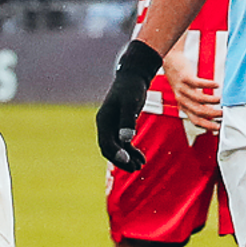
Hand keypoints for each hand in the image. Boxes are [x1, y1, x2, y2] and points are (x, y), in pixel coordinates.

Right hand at [96, 39, 161, 169]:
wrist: (134, 77)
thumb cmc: (132, 88)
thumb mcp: (130, 103)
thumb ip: (127, 121)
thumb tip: (125, 139)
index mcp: (104, 120)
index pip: (106, 143)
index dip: (116, 154)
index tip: (128, 160)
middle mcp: (105, 126)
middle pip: (110, 149)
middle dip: (122, 160)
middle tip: (135, 169)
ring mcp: (112, 127)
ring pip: (117, 148)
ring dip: (128, 158)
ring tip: (140, 167)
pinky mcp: (121, 126)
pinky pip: (124, 144)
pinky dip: (132, 152)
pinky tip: (142, 159)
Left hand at [161, 49, 221, 131]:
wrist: (169, 61)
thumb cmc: (182, 79)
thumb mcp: (189, 95)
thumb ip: (199, 104)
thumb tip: (212, 113)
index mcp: (184, 106)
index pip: (195, 120)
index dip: (207, 125)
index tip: (219, 127)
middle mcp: (182, 99)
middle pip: (198, 112)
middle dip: (212, 114)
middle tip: (223, 113)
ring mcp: (182, 88)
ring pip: (198, 99)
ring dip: (211, 100)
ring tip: (221, 99)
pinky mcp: (184, 77)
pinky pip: (197, 83)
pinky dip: (208, 85)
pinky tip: (217, 85)